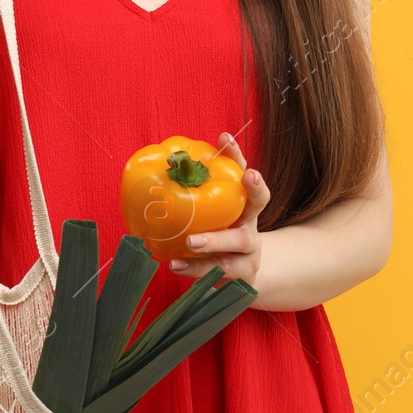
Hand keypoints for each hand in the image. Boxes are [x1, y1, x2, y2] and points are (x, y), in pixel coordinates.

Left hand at [169, 131, 271, 287]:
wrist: (244, 275)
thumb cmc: (221, 237)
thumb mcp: (215, 218)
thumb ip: (196, 199)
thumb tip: (156, 174)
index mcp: (245, 206)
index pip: (245, 173)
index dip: (238, 157)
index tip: (224, 137)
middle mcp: (251, 224)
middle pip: (256, 205)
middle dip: (249, 190)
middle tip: (242, 175)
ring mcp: (250, 252)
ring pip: (237, 244)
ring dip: (214, 241)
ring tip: (190, 242)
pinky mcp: (243, 275)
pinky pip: (220, 272)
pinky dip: (196, 269)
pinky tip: (176, 264)